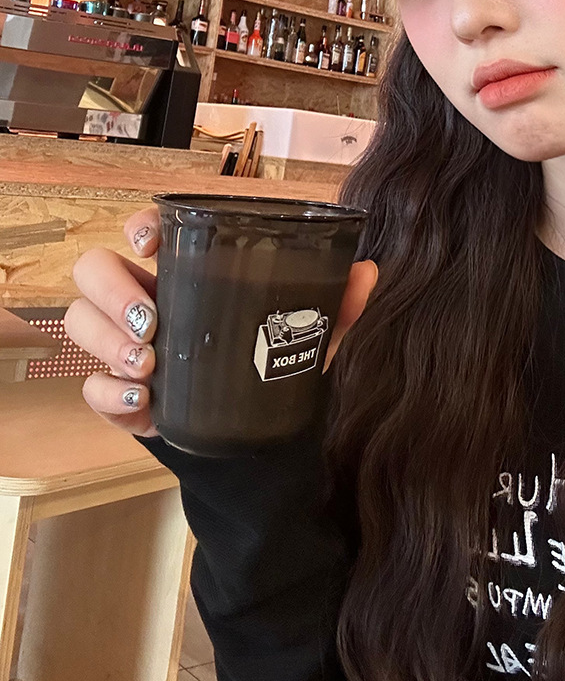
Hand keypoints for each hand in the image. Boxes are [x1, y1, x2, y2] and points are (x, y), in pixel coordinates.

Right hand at [66, 205, 376, 435]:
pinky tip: (143, 404)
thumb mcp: (308, 340)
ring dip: (107, 340)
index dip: (138, 227)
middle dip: (112, 291)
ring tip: (149, 365)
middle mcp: (149, 303)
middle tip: (152, 323)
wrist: (258, 452)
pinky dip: (109, 395)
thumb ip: (336, 308)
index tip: (150, 243)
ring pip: (82, 322)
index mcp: (188, 275)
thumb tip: (366, 272)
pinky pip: (90, 389)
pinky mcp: (121, 399)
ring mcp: (128, 350)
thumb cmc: (273, 373)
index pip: (146, 232)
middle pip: (95, 270)